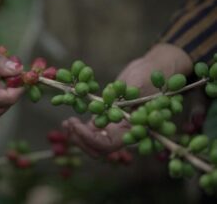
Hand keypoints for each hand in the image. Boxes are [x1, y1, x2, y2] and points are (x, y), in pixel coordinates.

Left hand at [62, 43, 192, 155]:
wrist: (151, 69)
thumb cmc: (149, 76)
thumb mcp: (139, 85)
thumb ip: (127, 98)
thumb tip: (112, 107)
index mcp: (132, 130)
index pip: (108, 145)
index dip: (90, 139)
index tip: (77, 126)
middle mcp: (122, 132)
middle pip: (97, 148)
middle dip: (80, 140)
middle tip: (70, 124)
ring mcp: (112, 126)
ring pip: (91, 141)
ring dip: (76, 136)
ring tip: (66, 124)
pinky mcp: (105, 118)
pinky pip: (90, 130)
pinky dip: (78, 129)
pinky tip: (68, 122)